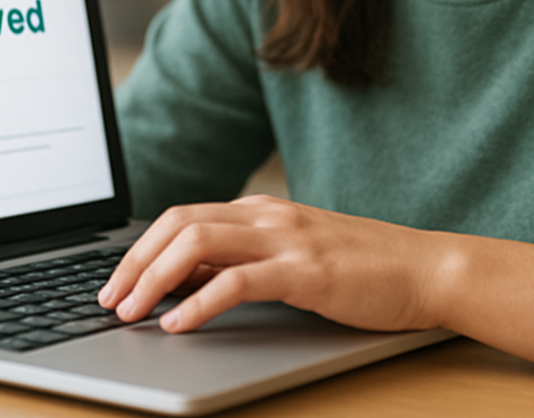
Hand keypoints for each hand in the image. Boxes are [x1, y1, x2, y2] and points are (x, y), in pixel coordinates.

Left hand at [97, 194, 444, 333]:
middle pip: (179, 224)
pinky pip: (237, 280)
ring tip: (132, 312)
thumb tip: (185, 280)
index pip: (181, 217)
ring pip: (199, 242)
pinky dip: (200, 301)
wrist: (423, 268)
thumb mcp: (291, 254)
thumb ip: (243, 258)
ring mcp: (285, 238)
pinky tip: (178, 324)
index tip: (117, 282)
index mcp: (258, 209)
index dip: (141, 248)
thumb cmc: (358, 268)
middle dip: (136, 262)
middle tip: (109, 300)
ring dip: (155, 278)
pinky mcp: (305, 270)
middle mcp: (265, 215)